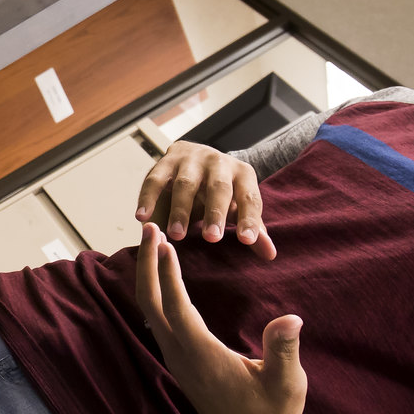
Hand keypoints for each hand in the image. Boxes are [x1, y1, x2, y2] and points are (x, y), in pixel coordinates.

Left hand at [134, 222, 304, 413]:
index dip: (168, 274)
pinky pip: (159, 320)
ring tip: (153, 244)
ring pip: (151, 311)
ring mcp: (177, 360)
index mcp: (203, 357)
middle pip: (152, 304)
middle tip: (148, 229)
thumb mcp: (287, 384)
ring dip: (149, 276)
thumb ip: (283, 351)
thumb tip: (290, 319)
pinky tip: (162, 278)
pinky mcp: (180, 362)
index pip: (178, 308)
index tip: (163, 242)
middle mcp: (182, 356)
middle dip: (147, 265)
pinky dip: (156, 293)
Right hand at [136, 142, 276, 257]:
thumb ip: (253, 230)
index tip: (246, 241)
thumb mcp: (239, 208)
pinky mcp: (166, 160)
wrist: (198, 158)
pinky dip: (148, 198)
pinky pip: (155, 179)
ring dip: (180, 209)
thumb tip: (270, 256)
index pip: (250, 197)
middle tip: (212, 238)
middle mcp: (218, 162)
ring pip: (185, 183)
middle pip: (218, 187)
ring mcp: (191, 159)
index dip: (249, 218)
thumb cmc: (223, 193)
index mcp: (243, 174)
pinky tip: (142, 218)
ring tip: (176, 236)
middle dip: (215, 212)